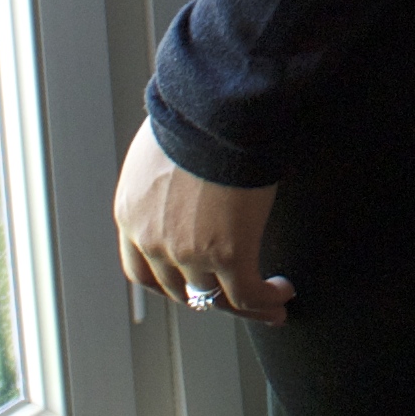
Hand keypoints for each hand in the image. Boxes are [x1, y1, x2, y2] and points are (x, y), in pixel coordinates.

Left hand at [115, 121, 292, 322]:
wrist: (213, 111)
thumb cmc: (193, 116)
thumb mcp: (160, 152)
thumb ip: (164, 179)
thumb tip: (187, 179)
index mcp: (131, 216)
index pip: (142, 272)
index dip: (170, 284)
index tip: (192, 284)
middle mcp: (152, 242)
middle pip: (181, 290)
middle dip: (210, 296)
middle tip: (236, 294)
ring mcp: (188, 253)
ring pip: (217, 298)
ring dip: (247, 304)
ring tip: (273, 303)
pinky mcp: (227, 254)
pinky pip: (248, 294)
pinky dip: (267, 300)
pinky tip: (283, 292)